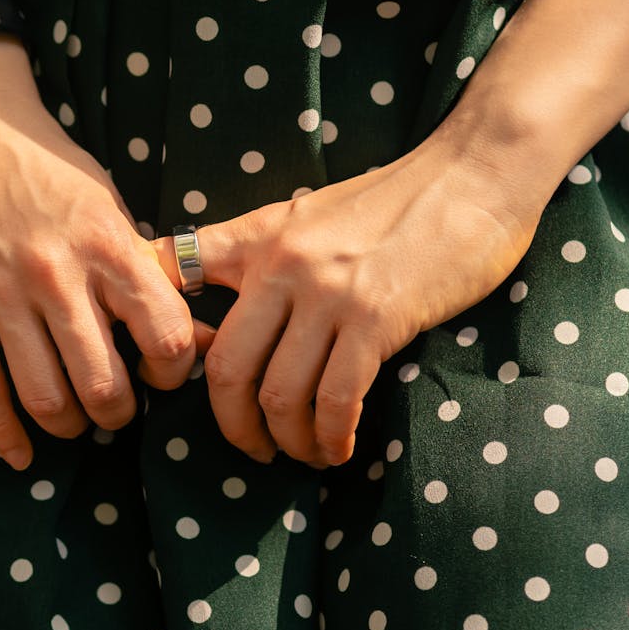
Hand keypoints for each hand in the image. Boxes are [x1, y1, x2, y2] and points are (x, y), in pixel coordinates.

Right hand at [0, 37, 198, 470]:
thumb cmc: (50, 169)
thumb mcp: (111, 208)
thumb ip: (147, 274)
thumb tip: (206, 337)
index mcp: (109, 245)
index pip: (166, 338)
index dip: (173, 373)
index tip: (160, 373)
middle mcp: (58, 273)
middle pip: (104, 387)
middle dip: (117, 415)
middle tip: (115, 408)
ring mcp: (0, 292)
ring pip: (45, 398)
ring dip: (67, 426)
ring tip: (73, 419)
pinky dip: (3, 435)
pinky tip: (20, 453)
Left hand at [146, 137, 547, 467]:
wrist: (472, 176)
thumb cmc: (396, 201)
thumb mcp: (309, 212)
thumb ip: (264, 251)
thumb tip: (232, 303)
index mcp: (257, 237)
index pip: (172, 272)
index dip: (157, 329)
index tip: (163, 375)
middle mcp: (281, 265)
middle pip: (225, 367)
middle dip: (232, 424)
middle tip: (252, 447)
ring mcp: (327, 294)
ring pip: (280, 394)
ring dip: (289, 439)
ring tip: (303, 453)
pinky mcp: (376, 319)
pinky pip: (337, 398)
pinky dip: (332, 436)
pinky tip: (339, 448)